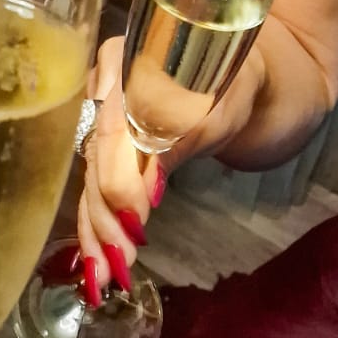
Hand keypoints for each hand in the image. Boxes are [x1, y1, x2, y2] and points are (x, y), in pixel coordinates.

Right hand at [78, 35, 265, 296]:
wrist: (244, 81)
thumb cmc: (233, 84)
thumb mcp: (219, 106)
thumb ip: (183, 136)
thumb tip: (148, 187)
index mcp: (125, 59)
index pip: (110, 122)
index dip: (115, 172)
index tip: (135, 215)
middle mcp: (105, 88)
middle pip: (96, 156)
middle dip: (103, 214)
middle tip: (118, 262)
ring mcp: (105, 122)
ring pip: (92, 179)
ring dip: (97, 231)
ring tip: (102, 278)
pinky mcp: (113, 151)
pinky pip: (98, 188)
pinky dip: (98, 228)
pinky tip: (96, 266)